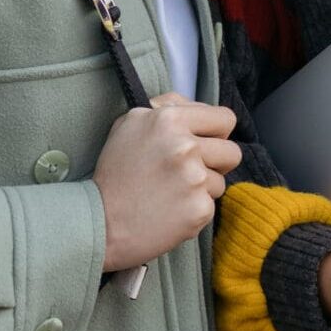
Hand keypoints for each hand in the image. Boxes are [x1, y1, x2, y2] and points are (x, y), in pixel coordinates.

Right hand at [92, 92, 241, 271]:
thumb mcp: (130, 124)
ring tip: (171, 194)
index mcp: (170, 119)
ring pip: (221, 181)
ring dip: (202, 189)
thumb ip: (168, 107)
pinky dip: (193, 210)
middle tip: (189, 172)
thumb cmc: (114, 173)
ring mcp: (195, 180)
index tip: (204, 144)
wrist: (98, 223)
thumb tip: (198, 107)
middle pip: (232, 152)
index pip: (225, 119)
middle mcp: (186, 146)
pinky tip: (169, 211)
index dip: (216, 133)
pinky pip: (210, 206)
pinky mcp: (199, 209)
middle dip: (215, 162)